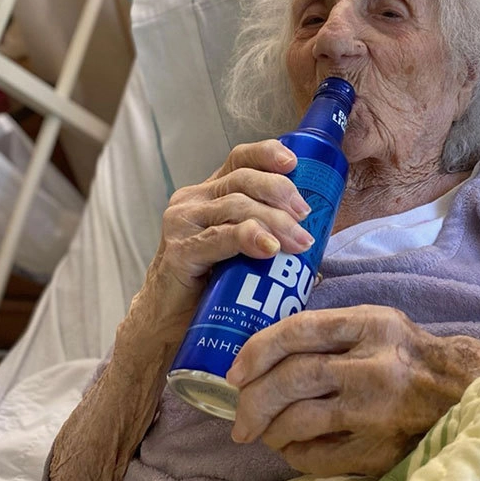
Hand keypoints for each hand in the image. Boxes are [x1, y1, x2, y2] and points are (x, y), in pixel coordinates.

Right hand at [155, 139, 314, 293]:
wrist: (168, 325)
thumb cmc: (209, 288)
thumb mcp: (240, 251)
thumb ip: (266, 235)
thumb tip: (311, 239)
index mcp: (209, 195)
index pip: (239, 161)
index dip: (266, 154)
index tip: (294, 163)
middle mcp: (192, 202)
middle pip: (242, 180)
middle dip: (280, 193)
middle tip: (306, 215)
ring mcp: (182, 225)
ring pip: (236, 206)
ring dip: (274, 221)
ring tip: (298, 241)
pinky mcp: (179, 251)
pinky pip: (220, 237)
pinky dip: (248, 238)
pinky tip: (269, 247)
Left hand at [227, 305, 479, 476]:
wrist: (462, 392)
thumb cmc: (407, 355)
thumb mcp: (375, 323)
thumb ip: (328, 329)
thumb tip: (264, 350)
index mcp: (369, 326)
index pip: (299, 330)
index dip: (257, 350)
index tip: (235, 372)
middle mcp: (372, 366)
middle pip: (292, 379)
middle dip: (253, 400)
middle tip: (239, 417)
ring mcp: (376, 411)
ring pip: (299, 420)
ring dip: (269, 429)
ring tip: (261, 433)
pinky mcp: (380, 449)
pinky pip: (318, 456)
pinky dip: (294, 453)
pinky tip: (290, 448)